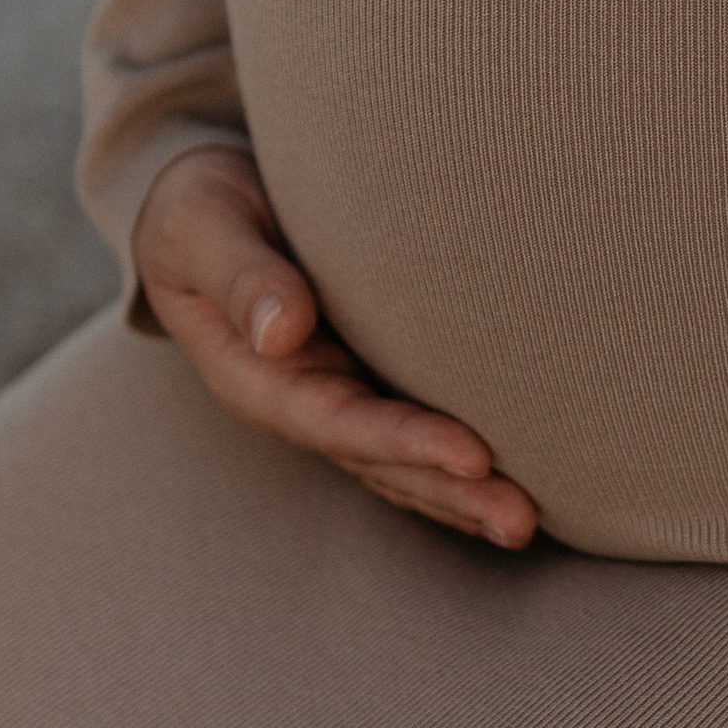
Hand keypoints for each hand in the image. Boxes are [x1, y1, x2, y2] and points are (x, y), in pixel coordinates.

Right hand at [132, 146, 535, 548]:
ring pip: (403, 462)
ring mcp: (336, 395)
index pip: (338, 421)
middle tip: (521, 520)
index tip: (472, 455)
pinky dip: (458, 468)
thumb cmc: (200, 209)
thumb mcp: (201, 228)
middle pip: (380, 461)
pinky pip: (413, 435)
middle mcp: (300, 400)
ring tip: (526, 522)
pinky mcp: (366, 379)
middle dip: (450, 493)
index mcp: (257, 376)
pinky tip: (512, 484)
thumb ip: (240, 275)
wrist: (200, 205)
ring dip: (463, 495)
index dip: (404, 442)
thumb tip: (281, 332)